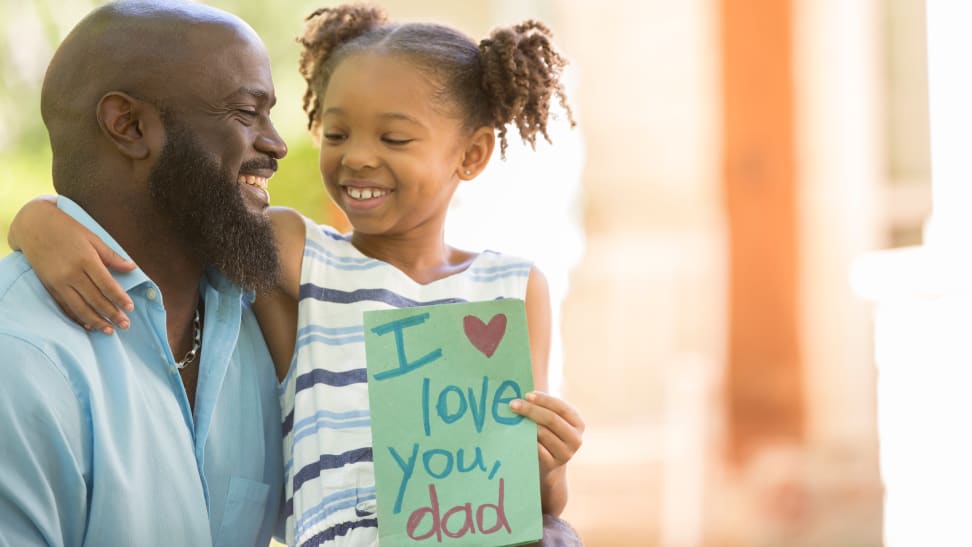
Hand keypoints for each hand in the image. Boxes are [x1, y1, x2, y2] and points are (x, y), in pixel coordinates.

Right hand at [13, 199, 135, 333]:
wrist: (34, 226)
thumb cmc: (67, 229)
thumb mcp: (92, 238)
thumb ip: (112, 256)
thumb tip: (133, 267)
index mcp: (86, 260)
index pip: (107, 285)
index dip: (119, 298)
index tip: (130, 308)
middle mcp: (71, 274)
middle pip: (95, 299)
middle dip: (111, 314)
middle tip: (125, 325)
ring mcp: (59, 282)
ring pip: (80, 307)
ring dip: (96, 321)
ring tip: (109, 330)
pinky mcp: (49, 287)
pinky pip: (65, 307)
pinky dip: (77, 317)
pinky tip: (88, 325)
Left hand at [510, 391, 583, 474]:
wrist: (549, 464)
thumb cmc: (549, 435)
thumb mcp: (552, 422)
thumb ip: (544, 409)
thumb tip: (523, 398)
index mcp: (578, 423)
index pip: (561, 407)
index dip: (544, 400)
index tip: (527, 395)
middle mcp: (575, 439)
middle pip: (551, 419)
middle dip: (530, 409)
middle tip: (513, 405)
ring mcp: (565, 453)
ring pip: (543, 433)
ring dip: (526, 424)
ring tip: (513, 418)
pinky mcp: (552, 464)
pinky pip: (536, 448)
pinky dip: (525, 439)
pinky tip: (516, 433)